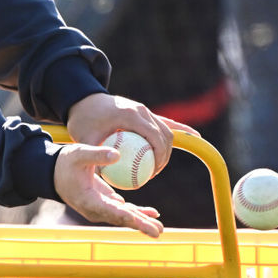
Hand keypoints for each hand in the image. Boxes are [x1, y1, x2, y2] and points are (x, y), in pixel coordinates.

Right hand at [53, 143, 162, 236]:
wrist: (54, 173)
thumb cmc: (66, 162)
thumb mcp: (79, 154)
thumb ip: (97, 155)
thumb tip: (117, 155)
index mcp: (89, 201)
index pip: (110, 211)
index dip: (126, 216)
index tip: (140, 222)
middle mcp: (95, 210)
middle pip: (121, 219)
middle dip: (140, 226)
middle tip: (157, 232)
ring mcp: (101, 209)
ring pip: (124, 217)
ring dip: (142, 221)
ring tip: (159, 228)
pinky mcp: (105, 204)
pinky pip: (123, 210)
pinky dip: (137, 213)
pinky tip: (151, 214)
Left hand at [66, 92, 198, 178]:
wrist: (82, 99)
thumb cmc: (83, 120)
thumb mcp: (85, 138)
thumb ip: (96, 155)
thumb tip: (105, 177)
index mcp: (131, 115)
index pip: (155, 138)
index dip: (159, 158)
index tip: (151, 174)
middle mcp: (141, 110)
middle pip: (165, 135)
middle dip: (165, 157)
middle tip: (152, 174)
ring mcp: (144, 109)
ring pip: (167, 129)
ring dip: (167, 149)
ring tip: (156, 168)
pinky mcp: (144, 111)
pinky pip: (165, 122)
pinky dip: (180, 130)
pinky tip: (195, 137)